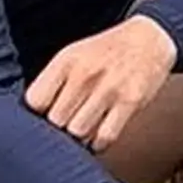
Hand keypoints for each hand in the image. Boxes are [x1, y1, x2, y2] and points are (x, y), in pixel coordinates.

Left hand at [23, 12, 178, 150]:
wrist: (150, 39)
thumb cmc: (107, 51)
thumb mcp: (74, 55)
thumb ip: (53, 82)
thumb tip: (32, 116)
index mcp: (66, 60)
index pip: (35, 100)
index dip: (36, 114)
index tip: (42, 117)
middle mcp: (85, 73)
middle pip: (56, 120)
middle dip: (58, 129)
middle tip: (65, 127)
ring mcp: (109, 88)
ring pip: (78, 132)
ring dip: (78, 137)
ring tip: (81, 131)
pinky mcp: (130, 102)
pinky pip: (105, 137)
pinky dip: (99, 143)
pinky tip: (98, 136)